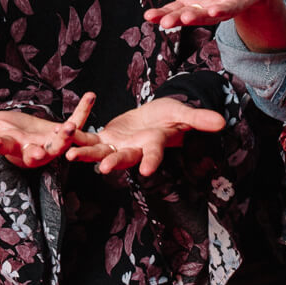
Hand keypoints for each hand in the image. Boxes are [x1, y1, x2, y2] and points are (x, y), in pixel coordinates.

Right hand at [0, 91, 100, 167]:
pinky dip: (84, 110)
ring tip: (67, 127)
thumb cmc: (5, 131)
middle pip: (36, 156)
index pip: (4, 148)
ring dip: (65, 137)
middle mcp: (34, 152)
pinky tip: (91, 95)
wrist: (27, 134)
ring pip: (60, 145)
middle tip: (36, 151)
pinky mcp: (67, 134)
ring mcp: (53, 145)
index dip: (0, 145)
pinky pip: (78, 123)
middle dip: (36, 153)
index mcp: (13, 150)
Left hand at [65, 96, 225, 177]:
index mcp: (154, 144)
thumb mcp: (183, 114)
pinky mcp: (103, 139)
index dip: (152, 161)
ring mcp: (117, 147)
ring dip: (86, 155)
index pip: (154, 154)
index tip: (148, 170)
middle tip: (103, 170)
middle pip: (124, 158)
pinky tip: (62, 138)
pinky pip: (88, 138)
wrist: (152, 118)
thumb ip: (199, 119)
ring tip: (71, 156)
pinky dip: (76, 138)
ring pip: (100, 153)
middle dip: (114, 164)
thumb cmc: (170, 116)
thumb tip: (223, 122)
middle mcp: (134, 150)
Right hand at [144, 0, 285, 51]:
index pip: (172, 10)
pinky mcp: (238, 2)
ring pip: (207, 15)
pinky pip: (229, 8)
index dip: (161, 14)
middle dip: (176, 19)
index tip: (148, 16)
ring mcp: (220, 8)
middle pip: (187, 15)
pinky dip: (222, 10)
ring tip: (185, 18)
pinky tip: (214, 11)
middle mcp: (203, 9)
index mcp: (190, 3)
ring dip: (197, 17)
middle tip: (164, 23)